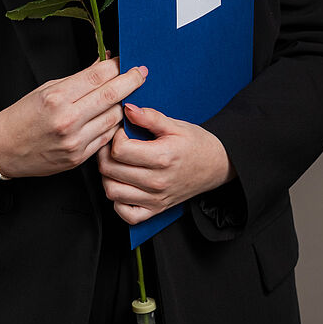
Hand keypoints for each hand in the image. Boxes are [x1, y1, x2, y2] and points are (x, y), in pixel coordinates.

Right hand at [0, 55, 147, 178]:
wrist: (3, 149)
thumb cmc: (22, 115)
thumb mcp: (46, 88)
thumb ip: (78, 79)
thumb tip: (103, 64)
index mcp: (56, 97)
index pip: (98, 76)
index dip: (116, 66)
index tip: (126, 60)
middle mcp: (67, 120)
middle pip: (112, 96)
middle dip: (131, 81)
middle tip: (141, 72)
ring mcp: (75, 141)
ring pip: (114, 118)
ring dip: (122, 104)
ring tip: (122, 96)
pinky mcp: (78, 157)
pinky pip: (106, 137)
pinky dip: (112, 125)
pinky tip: (111, 116)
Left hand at [96, 102, 236, 224]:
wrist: (218, 166)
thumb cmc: (197, 145)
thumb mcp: (176, 125)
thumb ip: (150, 117)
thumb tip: (128, 109)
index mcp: (162, 157)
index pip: (119, 150)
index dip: (114, 137)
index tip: (121, 132)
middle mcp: (157, 182)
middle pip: (111, 170)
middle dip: (105, 153)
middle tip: (112, 144)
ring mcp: (155, 199)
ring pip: (112, 191)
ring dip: (107, 176)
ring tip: (115, 163)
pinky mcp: (155, 210)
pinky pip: (125, 214)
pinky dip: (117, 201)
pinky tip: (122, 185)